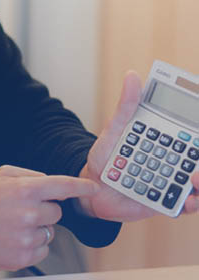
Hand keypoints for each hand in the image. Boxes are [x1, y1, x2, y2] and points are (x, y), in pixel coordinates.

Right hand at [0, 165, 97, 270]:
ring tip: (12, 226)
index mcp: (25, 190)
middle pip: (57, 212)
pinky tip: (12, 239)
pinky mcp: (24, 257)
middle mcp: (29, 213)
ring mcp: (27, 237)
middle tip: (20, 211)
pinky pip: (43, 249)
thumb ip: (28, 175)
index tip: (94, 188)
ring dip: (37, 229)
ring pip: (50, 232)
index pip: (62, 186)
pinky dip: (32, 245)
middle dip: (44, 210)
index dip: (81, 186)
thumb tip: (50, 183)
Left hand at [77, 71, 198, 219]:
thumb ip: (126, 106)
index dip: (196, 132)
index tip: (198, 128)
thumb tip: (132, 75)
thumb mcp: (114, 129)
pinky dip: (190, 203)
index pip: (192, 133)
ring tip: (194, 179)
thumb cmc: (105, 157)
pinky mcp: (167, 201)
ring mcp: (172, 180)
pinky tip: (187, 200)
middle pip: (198, 158)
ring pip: (198, 182)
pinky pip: (185, 204)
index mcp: (165, 139)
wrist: (92, 190)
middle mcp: (174, 159)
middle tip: (197, 165)